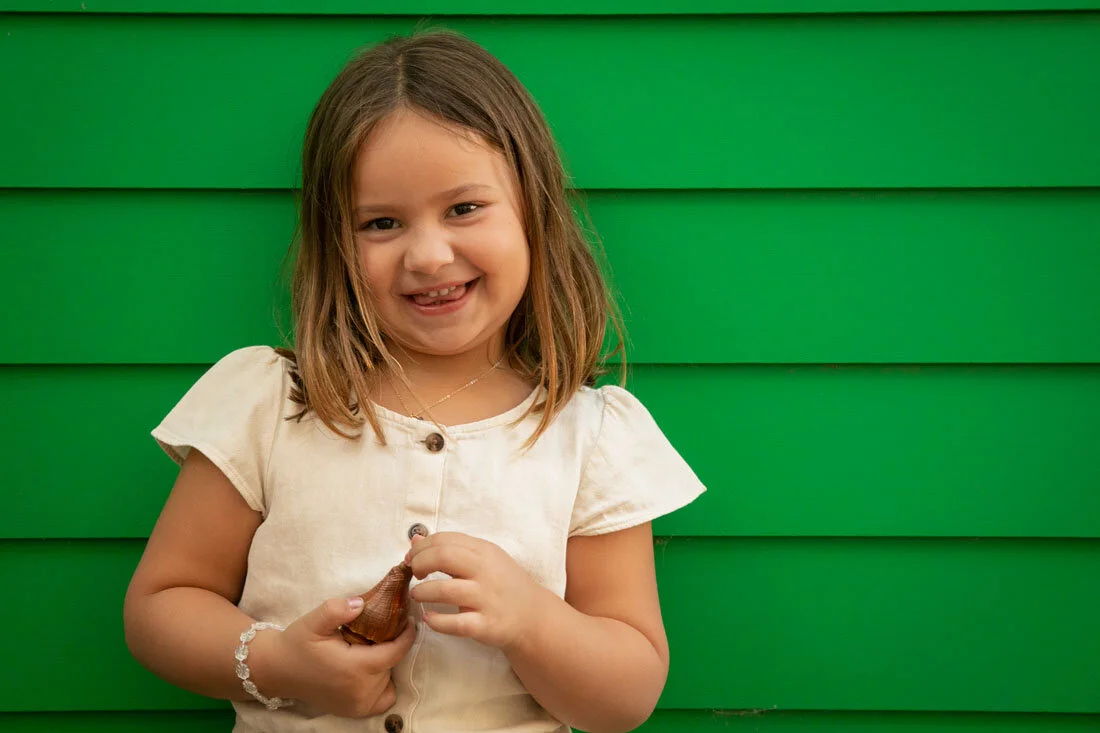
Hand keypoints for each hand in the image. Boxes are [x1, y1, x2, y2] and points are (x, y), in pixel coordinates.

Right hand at [253, 596, 415, 717]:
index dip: (407, 635)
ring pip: (389, 679)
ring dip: (386, 663)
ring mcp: (358, 705)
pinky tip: (371, 669)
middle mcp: (359, 690)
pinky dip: (383, 684)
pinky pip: (383, 698)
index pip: (395, 652)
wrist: (279, 671)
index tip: (409, 620)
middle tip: (383, 629)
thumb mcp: (314, 620)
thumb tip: (361, 603)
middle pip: (392, 664)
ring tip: (371, 648)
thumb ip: (337, 609)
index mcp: (353, 668)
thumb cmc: (297, 644)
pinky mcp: (354, 711)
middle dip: (392, 645)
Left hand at [407, 532, 547, 650]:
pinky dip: (436, 621)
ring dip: (422, 592)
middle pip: (443, 557)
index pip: (445, 539)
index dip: (422, 547)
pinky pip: (454, 623)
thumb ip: (451, 549)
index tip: (412, 558)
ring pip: (444, 590)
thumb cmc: (502, 584)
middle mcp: (486, 572)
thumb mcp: (483, 559)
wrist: (532, 616)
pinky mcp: (485, 625)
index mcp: (484, 551)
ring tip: (417, 594)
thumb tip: (415, 541)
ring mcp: (486, 599)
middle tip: (414, 573)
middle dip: (420, 563)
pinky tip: (429, 618)